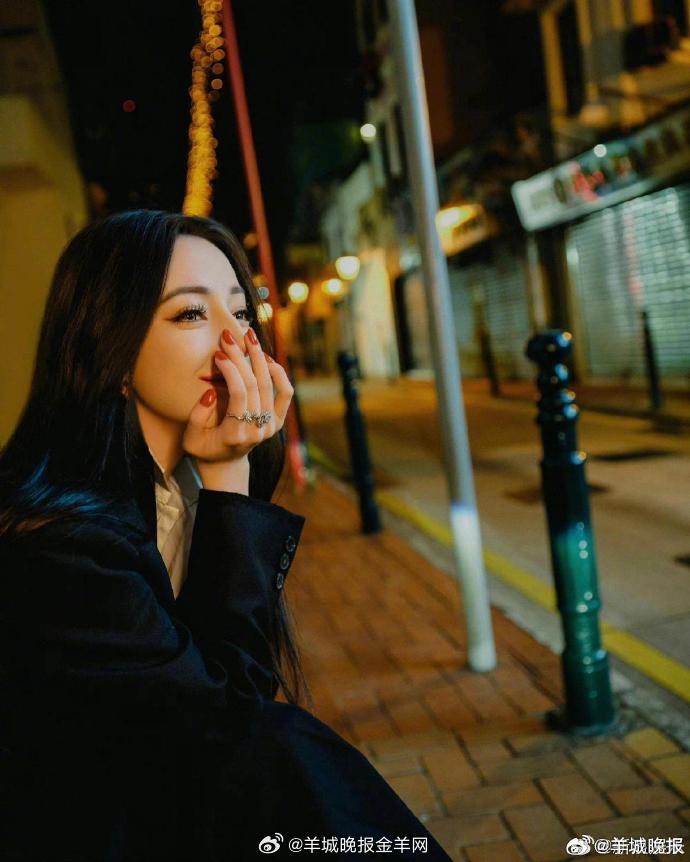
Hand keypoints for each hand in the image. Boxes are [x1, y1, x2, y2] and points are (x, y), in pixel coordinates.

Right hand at [182, 319, 293, 467]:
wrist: (225, 463)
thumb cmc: (204, 447)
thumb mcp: (191, 437)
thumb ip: (198, 416)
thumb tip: (211, 392)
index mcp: (235, 435)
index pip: (239, 395)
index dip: (231, 371)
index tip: (219, 354)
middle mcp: (257, 431)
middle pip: (254, 386)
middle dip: (241, 357)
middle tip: (229, 336)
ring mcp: (270, 427)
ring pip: (270, 385)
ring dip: (259, 358)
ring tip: (249, 337)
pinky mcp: (277, 421)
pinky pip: (285, 393)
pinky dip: (279, 373)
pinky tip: (266, 357)